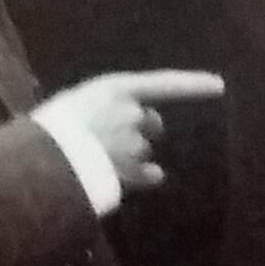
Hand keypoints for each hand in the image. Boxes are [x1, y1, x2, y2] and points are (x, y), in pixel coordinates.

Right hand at [35, 69, 225, 192]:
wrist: (45, 157)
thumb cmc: (48, 124)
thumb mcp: (72, 103)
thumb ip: (97, 108)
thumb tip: (101, 123)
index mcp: (116, 89)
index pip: (164, 84)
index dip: (192, 84)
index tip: (220, 86)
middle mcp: (132, 113)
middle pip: (151, 122)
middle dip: (144, 130)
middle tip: (120, 138)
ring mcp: (134, 143)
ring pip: (143, 151)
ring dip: (134, 156)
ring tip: (106, 163)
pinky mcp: (132, 171)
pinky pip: (148, 175)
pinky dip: (146, 178)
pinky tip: (139, 181)